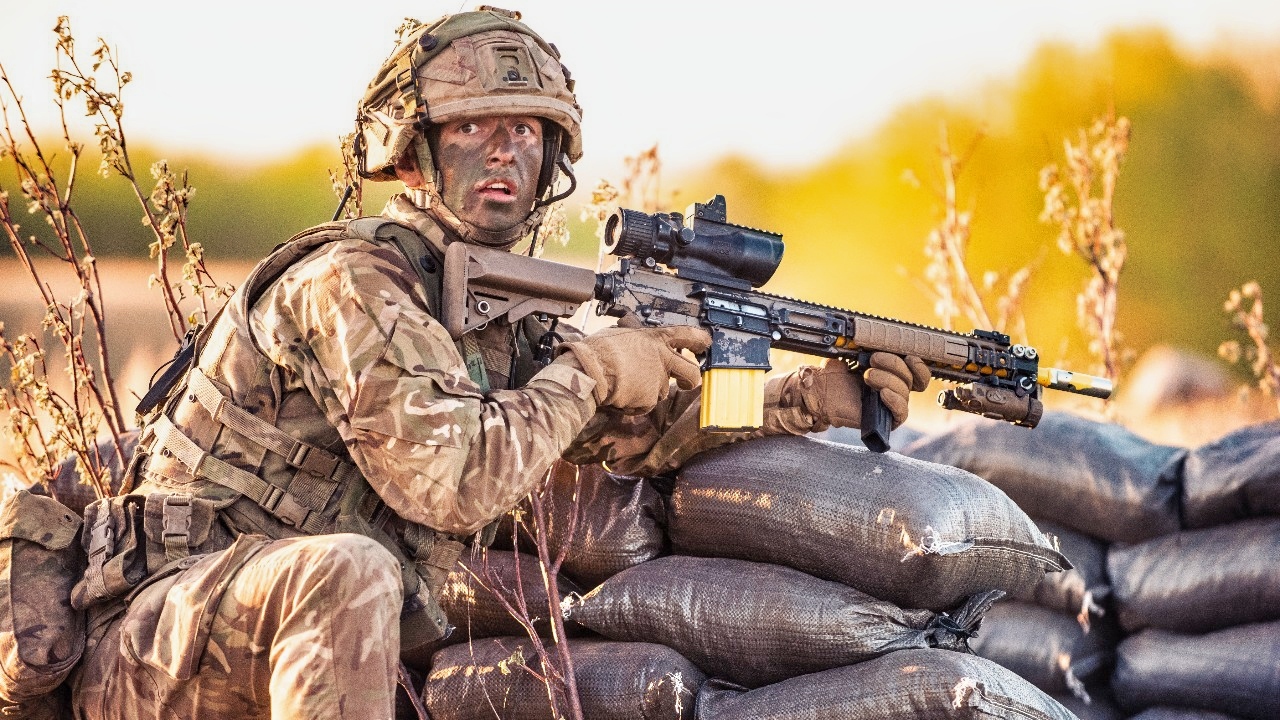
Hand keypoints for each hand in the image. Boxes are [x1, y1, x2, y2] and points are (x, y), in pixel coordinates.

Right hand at [554, 324, 710, 413]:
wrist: (591, 370)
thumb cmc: (600, 349)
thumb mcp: (621, 334)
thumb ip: (636, 341)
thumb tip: (634, 345)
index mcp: (657, 338)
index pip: (688, 335)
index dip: (700, 340)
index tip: (705, 344)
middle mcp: (663, 359)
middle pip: (691, 372)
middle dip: (690, 380)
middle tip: (684, 384)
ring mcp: (658, 381)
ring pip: (661, 391)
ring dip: (647, 392)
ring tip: (624, 385)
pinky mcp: (650, 399)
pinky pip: (645, 405)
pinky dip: (634, 404)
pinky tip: (620, 395)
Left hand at [779, 353, 929, 429]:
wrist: (821, 393)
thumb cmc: (837, 375)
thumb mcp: (853, 355)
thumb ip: (869, 347)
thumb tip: (880, 338)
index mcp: (892, 374)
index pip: (918, 373)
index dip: (918, 366)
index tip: (908, 356)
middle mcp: (895, 390)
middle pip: (910, 379)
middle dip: (894, 365)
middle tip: (873, 360)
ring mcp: (891, 405)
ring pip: (904, 392)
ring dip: (888, 380)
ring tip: (868, 376)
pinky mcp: (886, 420)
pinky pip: (901, 413)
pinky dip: (895, 401)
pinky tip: (883, 393)